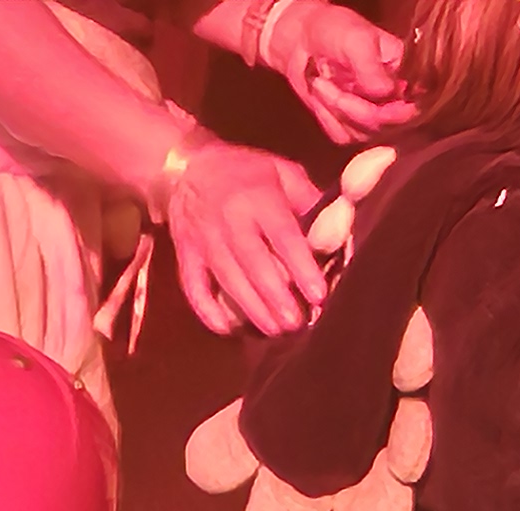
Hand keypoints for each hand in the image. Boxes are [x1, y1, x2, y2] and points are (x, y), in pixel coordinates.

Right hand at [162, 137, 326, 334]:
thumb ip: (307, 199)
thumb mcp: (280, 171)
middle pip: (256, 266)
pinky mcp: (186, 257)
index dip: (302, 268)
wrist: (186, 170)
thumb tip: (334, 232)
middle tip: (298, 324)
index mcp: (258, 198)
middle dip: (278, 298)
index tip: (319, 295)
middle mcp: (230, 222)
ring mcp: (204, 242)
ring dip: (252, 310)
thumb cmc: (244, 171)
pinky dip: (209, 312)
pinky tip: (229, 330)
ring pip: (229, 282)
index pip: (283, 238)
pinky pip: (195, 289)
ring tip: (275, 331)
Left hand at [275, 3, 412, 142]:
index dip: (394, 113)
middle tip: (326, 83)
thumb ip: (372, 69)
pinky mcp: (348, 124)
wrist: (303, 38)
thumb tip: (384, 94)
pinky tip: (319, 97)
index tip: (374, 106)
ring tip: (320, 83)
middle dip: (353, 108)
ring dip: (335, 110)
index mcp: (403, 73)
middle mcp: (391, 98)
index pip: (411, 105)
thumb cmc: (336, 31)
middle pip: (383, 124)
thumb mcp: (358, 41)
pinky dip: (327, 119)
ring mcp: (370, 114)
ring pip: (361, 132)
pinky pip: (341, 135)